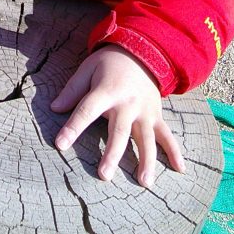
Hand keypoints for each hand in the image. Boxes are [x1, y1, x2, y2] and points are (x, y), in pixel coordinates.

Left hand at [50, 45, 184, 187]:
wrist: (142, 52)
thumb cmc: (109, 64)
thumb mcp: (88, 69)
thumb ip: (72, 90)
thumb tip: (54, 108)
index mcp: (106, 91)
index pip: (87, 110)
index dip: (73, 127)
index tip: (60, 144)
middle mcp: (128, 103)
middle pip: (119, 131)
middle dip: (112, 153)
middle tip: (104, 175)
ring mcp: (145, 111)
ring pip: (146, 138)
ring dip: (146, 160)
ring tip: (144, 182)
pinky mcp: (157, 116)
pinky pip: (167, 135)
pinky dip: (175, 152)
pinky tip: (179, 169)